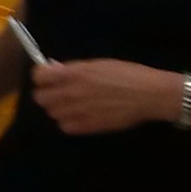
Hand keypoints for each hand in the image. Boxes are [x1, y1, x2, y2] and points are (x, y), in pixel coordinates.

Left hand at [31, 58, 180, 135]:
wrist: (151, 94)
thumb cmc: (129, 74)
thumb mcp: (99, 64)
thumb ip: (74, 68)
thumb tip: (54, 69)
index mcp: (74, 74)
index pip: (39, 76)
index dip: (41, 77)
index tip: (48, 78)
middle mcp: (72, 92)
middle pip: (40, 98)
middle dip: (48, 94)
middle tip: (60, 93)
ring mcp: (78, 111)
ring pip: (52, 114)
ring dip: (59, 109)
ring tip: (74, 105)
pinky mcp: (88, 126)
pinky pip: (65, 127)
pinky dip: (70, 123)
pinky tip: (81, 116)